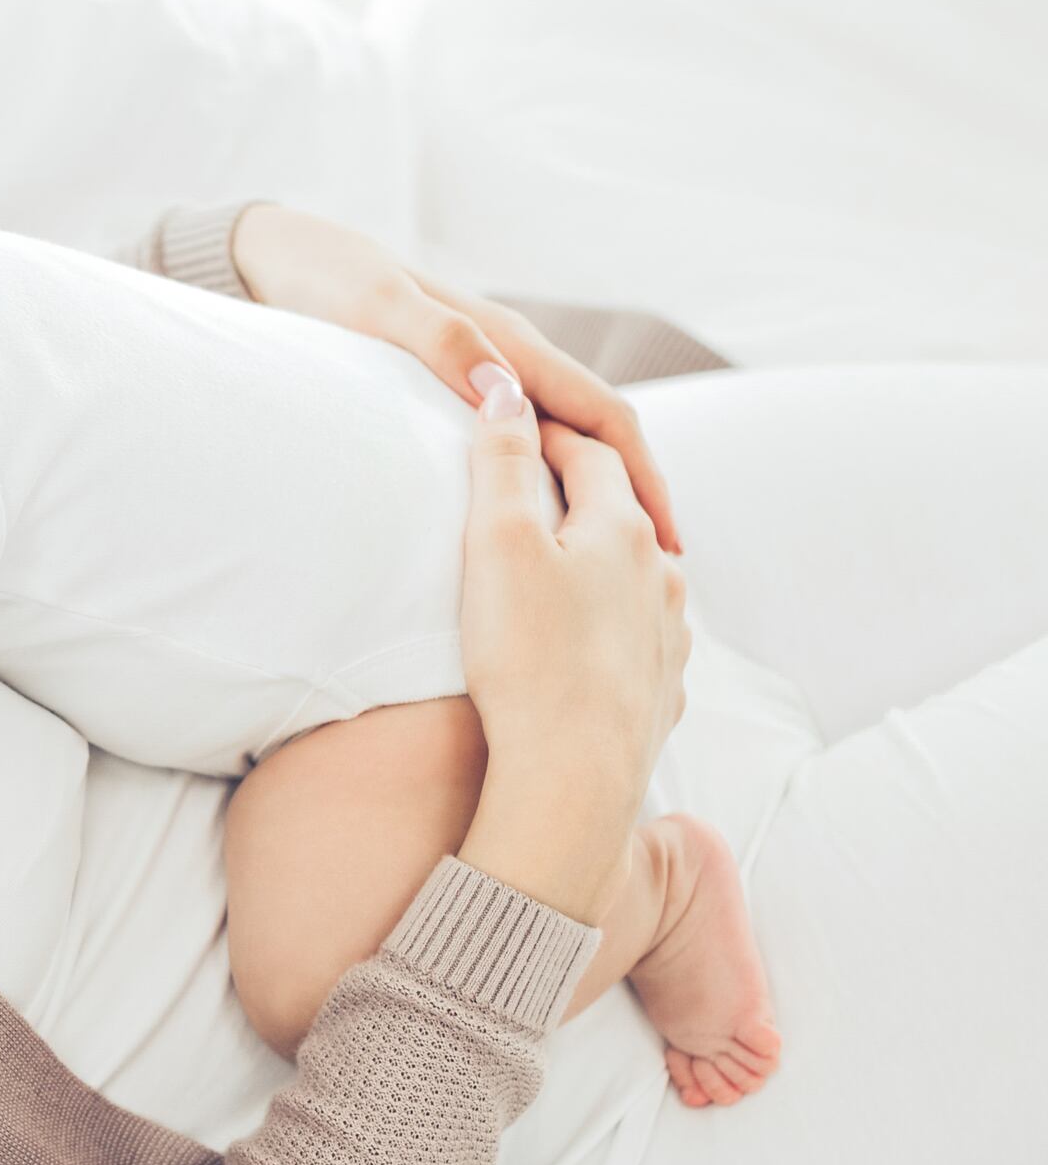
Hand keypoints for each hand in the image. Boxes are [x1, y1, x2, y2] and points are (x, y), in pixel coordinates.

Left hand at [228, 204, 681, 553]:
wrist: (278, 259)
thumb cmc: (326, 280)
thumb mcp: (379, 307)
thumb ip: (442, 341)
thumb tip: (504, 393)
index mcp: (507, 343)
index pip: (603, 413)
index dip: (643, 474)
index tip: (667, 536)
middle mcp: (507, 357)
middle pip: (595, 431)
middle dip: (635, 493)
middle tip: (658, 567)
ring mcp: (481, 372)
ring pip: (560, 436)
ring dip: (595, 489)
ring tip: (613, 555)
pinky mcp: (451, 387)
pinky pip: (518, 441)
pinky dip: (545, 479)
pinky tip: (538, 520)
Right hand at [452, 371, 690, 924]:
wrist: (572, 777)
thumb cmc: (527, 659)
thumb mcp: (496, 542)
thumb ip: (501, 459)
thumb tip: (505, 387)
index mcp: (621, 529)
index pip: (587, 454)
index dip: (545, 433)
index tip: (508, 428)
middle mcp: (659, 577)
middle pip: (621, 512)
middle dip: (580, 493)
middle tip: (536, 486)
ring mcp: (667, 638)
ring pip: (639, 578)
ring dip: (604, 562)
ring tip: (564, 567)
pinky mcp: (658, 693)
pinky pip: (640, 641)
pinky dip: (614, 626)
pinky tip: (589, 644)